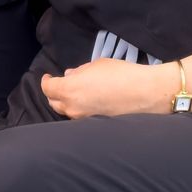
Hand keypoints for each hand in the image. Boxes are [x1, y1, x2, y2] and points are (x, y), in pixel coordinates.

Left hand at [41, 58, 171, 118]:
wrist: (145, 94)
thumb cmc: (121, 74)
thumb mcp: (97, 65)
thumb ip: (79, 71)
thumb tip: (70, 75)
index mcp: (70, 90)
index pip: (48, 89)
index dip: (46, 81)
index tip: (48, 76)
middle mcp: (73, 108)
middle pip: (54, 103)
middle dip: (54, 93)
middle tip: (61, 84)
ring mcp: (83, 120)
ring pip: (67, 111)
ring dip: (68, 102)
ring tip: (77, 92)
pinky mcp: (95, 126)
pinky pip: (81, 117)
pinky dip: (80, 109)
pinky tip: (90, 101)